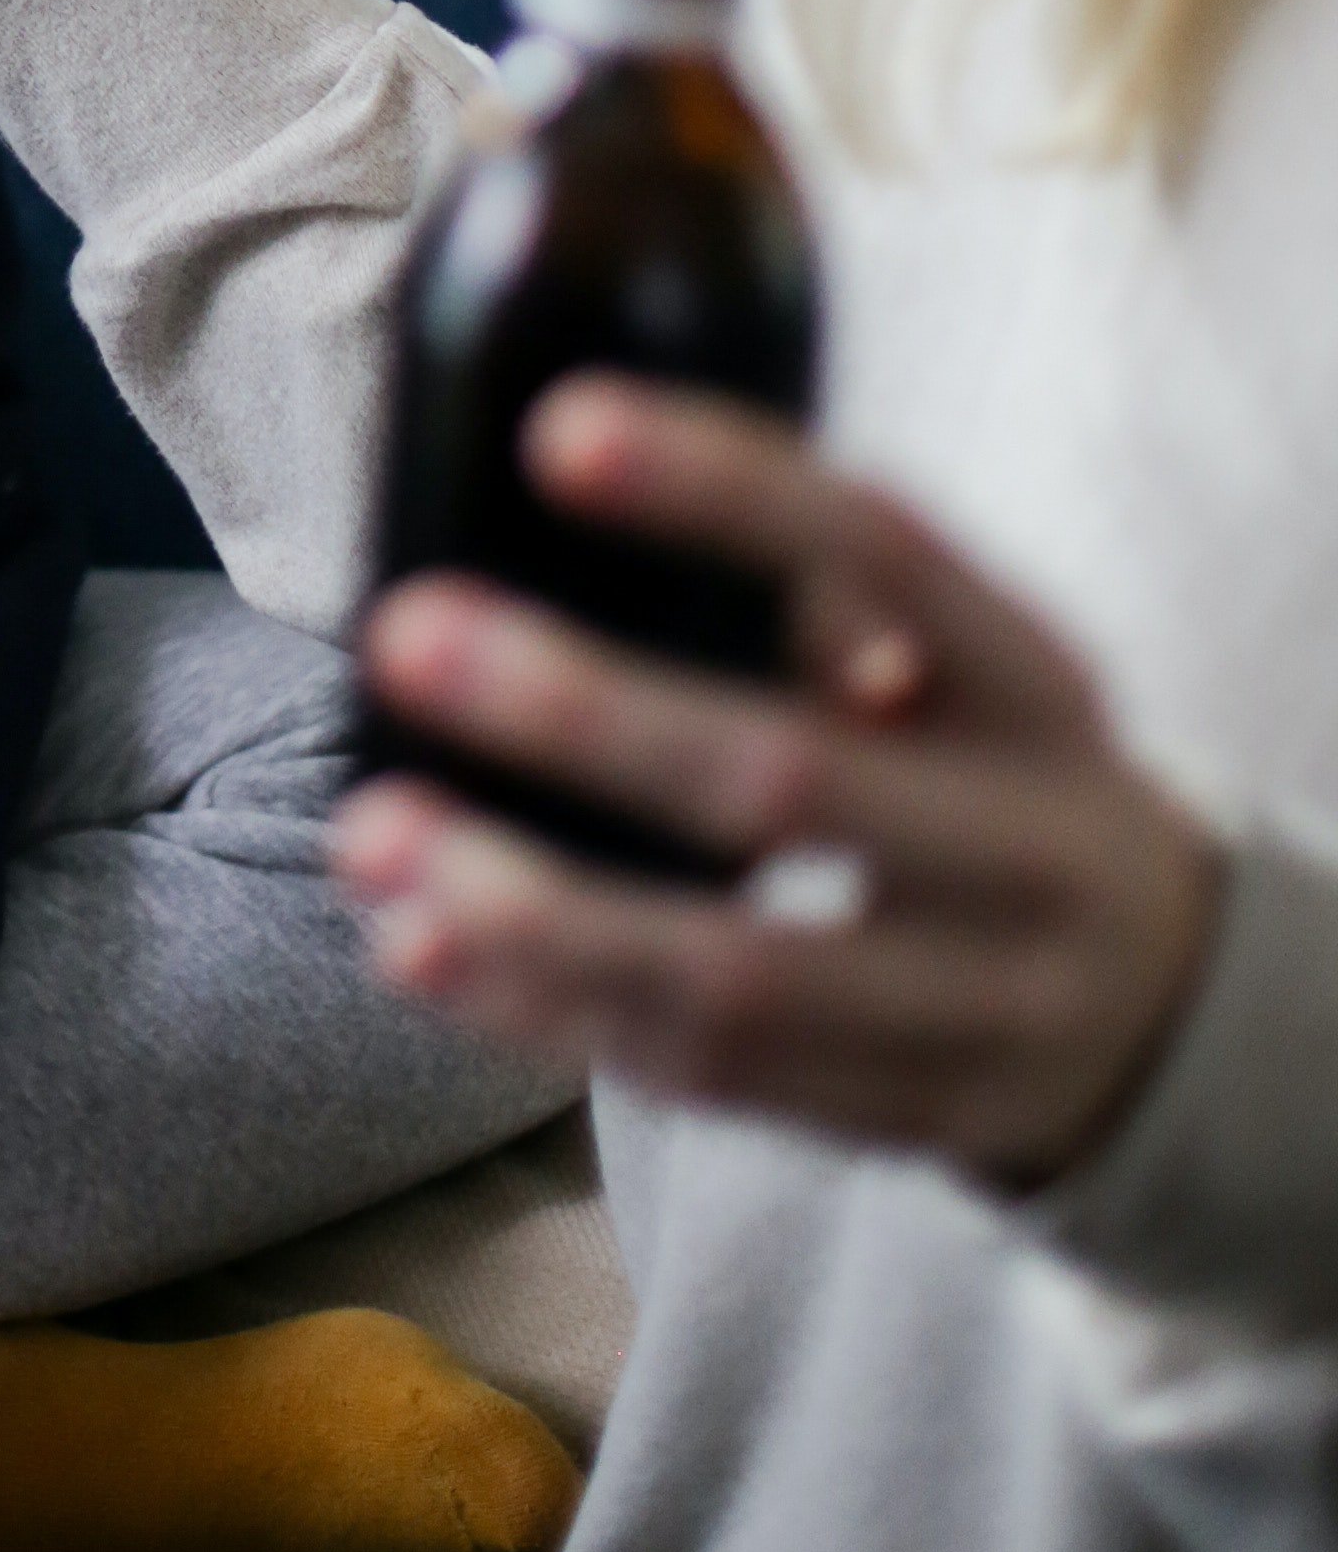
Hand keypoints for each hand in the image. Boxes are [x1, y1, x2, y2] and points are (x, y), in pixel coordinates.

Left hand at [340, 382, 1226, 1195]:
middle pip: (793, 783)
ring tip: (371, 836)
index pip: (892, 555)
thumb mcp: (978, 673)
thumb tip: (582, 478)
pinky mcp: (904, 1119)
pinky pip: (711, 1078)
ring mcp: (978, 1006)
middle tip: (404, 634)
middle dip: (583, 713)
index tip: (556, 431)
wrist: (1179, 1012)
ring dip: (532, 909)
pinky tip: (424, 949)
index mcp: (1039, 688)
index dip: (726, 491)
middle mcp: (1028, 847)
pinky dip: (552, 1014)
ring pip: (736, 974)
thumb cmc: (1006, 775)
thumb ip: (827, 601)